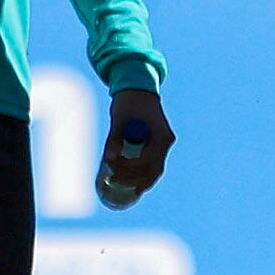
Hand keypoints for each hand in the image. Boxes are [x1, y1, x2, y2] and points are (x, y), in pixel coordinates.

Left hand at [99, 87, 174, 204]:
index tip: (110, 166)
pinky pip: (152, 166)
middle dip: (133, 180)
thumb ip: (114, 139)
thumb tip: (108, 160)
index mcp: (161, 135)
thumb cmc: (129, 102)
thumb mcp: (119, 119)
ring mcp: (163, 145)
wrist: (138, 89)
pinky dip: (142, 175)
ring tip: (119, 185)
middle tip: (112, 180)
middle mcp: (166, 142)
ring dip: (139, 181)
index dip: (128, 167)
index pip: (147, 160)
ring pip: (154, 171)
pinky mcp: (157, 146)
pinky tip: (131, 184)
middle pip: (153, 171)